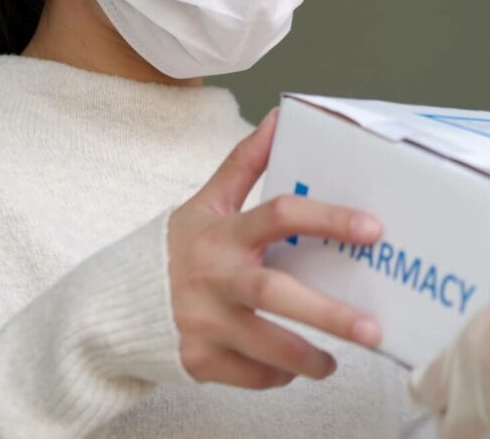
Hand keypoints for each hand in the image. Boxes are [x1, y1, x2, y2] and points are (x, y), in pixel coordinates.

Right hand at [167, 108, 384, 388]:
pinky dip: (277, 374)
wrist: (116, 303)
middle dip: (327, 313)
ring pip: (266, 345)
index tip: (372, 229)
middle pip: (275, 292)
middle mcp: (215, 277)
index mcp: (224, 233)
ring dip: (307, 357)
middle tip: (373, 328)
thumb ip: (246, 162)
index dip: (328, 218)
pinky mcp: (198, 360)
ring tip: (337, 361)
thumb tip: (280, 116)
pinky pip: (249, 374)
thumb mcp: (208, 201)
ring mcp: (204, 322)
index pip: (280, 214)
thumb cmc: (178, 248)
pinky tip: (295, 366)